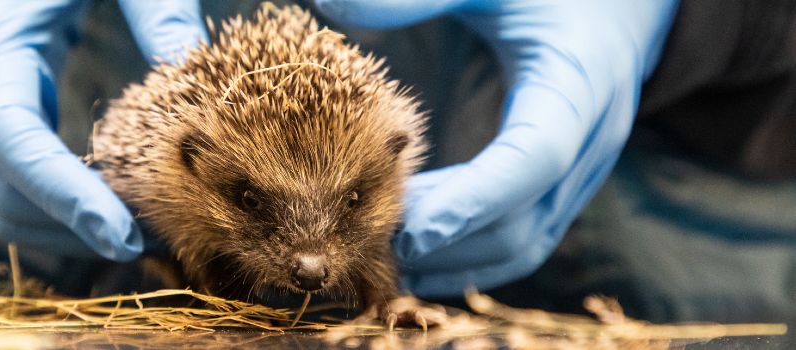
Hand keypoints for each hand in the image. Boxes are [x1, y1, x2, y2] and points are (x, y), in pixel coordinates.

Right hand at [0, 0, 205, 259]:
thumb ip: (156, 10)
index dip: (60, 193)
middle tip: (155, 241)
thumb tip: (206, 71)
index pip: (5, 136)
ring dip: (69, 228)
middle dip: (74, 226)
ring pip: (3, 201)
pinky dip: (62, 208)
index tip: (121, 235)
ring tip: (144, 233)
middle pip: (1, 189)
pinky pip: (14, 184)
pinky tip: (117, 206)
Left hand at [314, 0, 677, 294]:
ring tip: (386, 258)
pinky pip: (522, 238)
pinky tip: (419, 252)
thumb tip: (333, 5)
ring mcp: (583, 172)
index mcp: (579, 84)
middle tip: (372, 243)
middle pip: (524, 220)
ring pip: (524, 243)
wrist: (612, 5)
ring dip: (458, 259)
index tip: (410, 231)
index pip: (535, 158)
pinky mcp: (564, 187)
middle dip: (450, 240)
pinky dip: (472, 254)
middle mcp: (591, 140)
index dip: (474, 201)